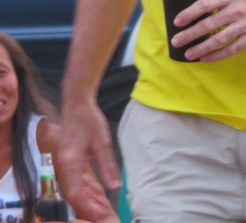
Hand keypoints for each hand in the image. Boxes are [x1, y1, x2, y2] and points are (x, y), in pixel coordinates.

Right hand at [56, 99, 120, 219]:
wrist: (76, 103)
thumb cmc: (89, 120)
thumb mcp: (102, 142)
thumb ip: (107, 165)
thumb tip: (115, 186)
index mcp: (69, 162)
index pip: (74, 193)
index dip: (86, 207)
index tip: (98, 215)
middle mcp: (61, 165)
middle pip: (71, 193)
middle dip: (84, 206)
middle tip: (99, 215)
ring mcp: (61, 162)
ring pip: (70, 187)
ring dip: (83, 198)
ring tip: (98, 208)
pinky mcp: (64, 159)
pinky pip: (71, 179)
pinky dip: (81, 188)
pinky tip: (92, 193)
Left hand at [171, 0, 245, 61]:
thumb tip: (200, 2)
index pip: (204, 4)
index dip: (189, 13)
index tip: (177, 21)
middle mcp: (236, 10)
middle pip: (208, 25)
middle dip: (190, 34)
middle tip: (176, 41)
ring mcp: (245, 24)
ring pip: (219, 40)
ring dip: (201, 48)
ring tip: (188, 54)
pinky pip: (233, 49)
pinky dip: (218, 55)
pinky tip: (206, 59)